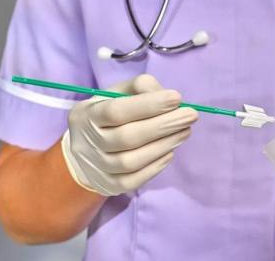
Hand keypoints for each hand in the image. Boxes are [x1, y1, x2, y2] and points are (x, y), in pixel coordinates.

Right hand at [61, 74, 197, 195]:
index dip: (148, 105)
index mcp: (87, 115)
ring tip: (185, 131)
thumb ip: (140, 88)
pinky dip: (155, 166)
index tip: (177, 98)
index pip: (116, 111)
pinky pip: (134, 180)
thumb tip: (169, 98)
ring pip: (132, 161)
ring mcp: (98, 167)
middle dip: (164, 126)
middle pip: (127, 137)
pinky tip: (170, 152)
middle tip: (190, 116)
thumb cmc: (108, 115)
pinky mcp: (109, 186)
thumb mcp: (117, 93)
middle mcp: (88, 142)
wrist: (84, 150)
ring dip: (164, 145)